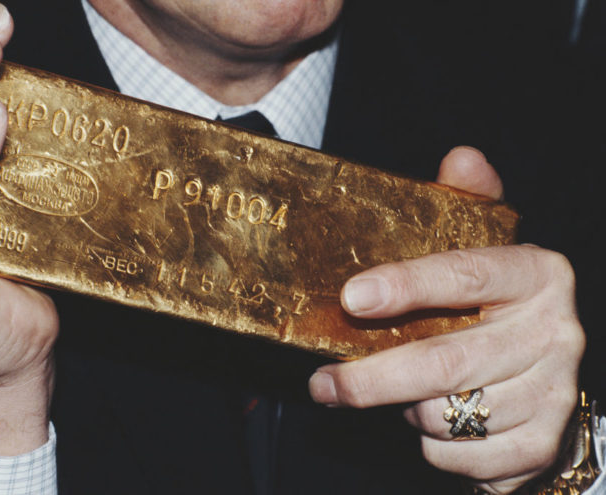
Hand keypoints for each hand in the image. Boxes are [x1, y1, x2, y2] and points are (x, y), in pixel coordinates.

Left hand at [309, 147, 584, 492]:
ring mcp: (552, 393)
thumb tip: (461, 156)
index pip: (465, 276)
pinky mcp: (541, 443)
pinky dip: (431, 446)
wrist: (548, 372)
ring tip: (403, 391)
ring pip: (447, 416)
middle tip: (324, 383)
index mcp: (535, 275)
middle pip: (446, 362)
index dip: (406, 286)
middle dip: (372, 379)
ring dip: (405, 409)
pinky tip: (433, 420)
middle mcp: (553, 334)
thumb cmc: (497, 305)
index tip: (351, 297)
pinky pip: (462, 458)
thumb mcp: (485, 248)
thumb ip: (467, 202)